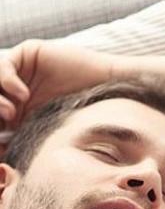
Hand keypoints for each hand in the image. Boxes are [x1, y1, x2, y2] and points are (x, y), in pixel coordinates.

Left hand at [0, 40, 115, 133]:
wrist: (110, 95)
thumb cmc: (85, 118)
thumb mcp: (47, 132)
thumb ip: (23, 137)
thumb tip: (2, 154)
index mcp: (20, 107)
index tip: (0, 140)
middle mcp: (18, 86)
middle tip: (7, 120)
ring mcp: (22, 70)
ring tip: (10, 112)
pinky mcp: (28, 54)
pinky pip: (4, 65)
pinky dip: (7, 81)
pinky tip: (23, 95)